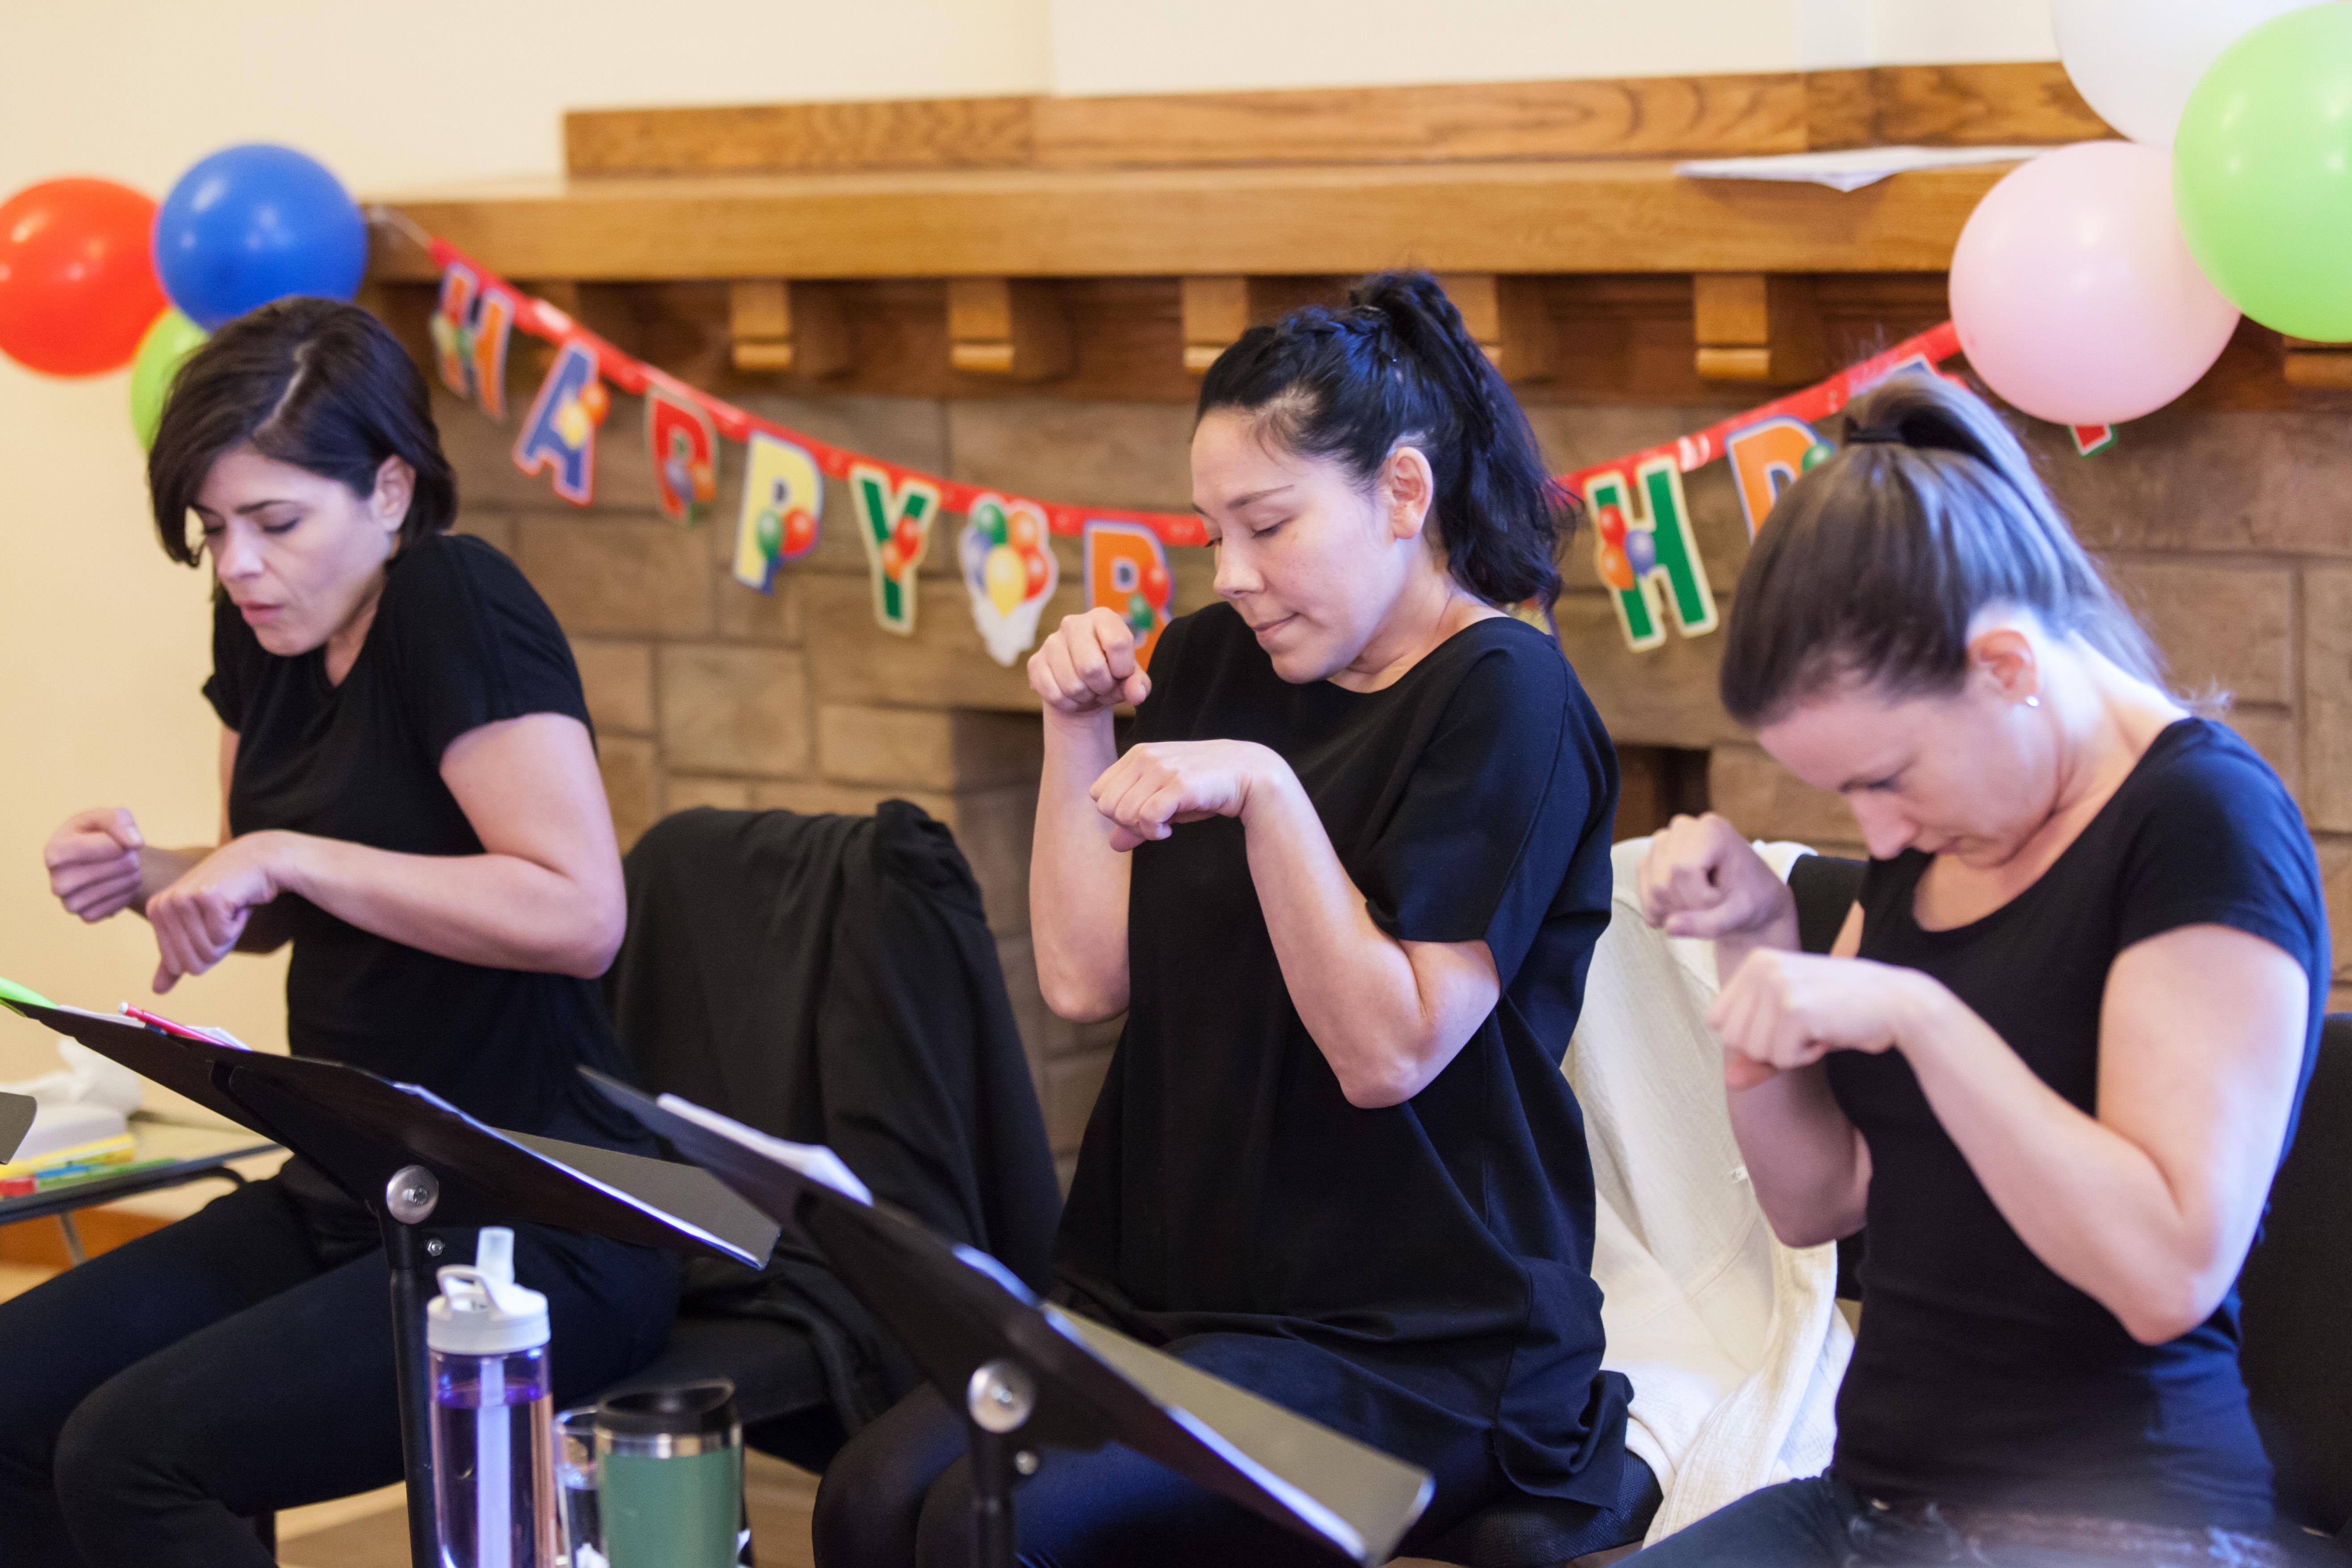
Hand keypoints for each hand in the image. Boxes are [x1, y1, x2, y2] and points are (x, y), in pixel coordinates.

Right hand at [44, 808, 145, 922]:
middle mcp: (57, 881)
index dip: (123, 840)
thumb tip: (135, 843)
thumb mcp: (107, 817)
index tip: (117, 839)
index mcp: (55, 852)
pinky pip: (119, 905)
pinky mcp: (86, 916)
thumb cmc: (98, 834)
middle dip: (130, 858)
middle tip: (125, 855)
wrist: (95, 860)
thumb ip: (120, 821)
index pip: (109, 846)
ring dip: (132, 876)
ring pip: (119, 887)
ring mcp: (69, 903)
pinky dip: (128, 893)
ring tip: (125, 868)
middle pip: (117, 867)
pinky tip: (122, 883)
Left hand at [145, 833, 290, 992]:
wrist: (259, 859)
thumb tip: (157, 991)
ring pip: (210, 951)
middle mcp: (165, 904)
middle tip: (224, 918)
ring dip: (230, 934)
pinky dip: (239, 924)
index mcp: (156, 911)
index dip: (205, 952)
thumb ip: (176, 956)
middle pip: (194, 963)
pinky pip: (224, 936)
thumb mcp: (197, 925)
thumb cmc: (229, 894)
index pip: (178, 965)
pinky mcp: (209, 898)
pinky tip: (238, 902)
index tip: (213, 924)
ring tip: (230, 908)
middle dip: (218, 947)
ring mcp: (185, 899)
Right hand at [1028, 608, 1150, 718]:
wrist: (1083, 687)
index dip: (1122, 669)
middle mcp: (1073, 623)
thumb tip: (1137, 694)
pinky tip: (1072, 695)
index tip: (1120, 674)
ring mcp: (1051, 642)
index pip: (1118, 643)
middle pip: (1092, 667)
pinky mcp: (1035, 662)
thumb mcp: (1131, 678)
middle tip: (1103, 686)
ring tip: (1088, 689)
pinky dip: (1068, 703)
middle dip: (1102, 687)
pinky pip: (1054, 694)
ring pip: (1072, 685)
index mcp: (1102, 617)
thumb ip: (1139, 684)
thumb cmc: (1111, 675)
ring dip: (1085, 697)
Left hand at [1089, 740, 1283, 851]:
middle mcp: (1145, 757)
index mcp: (1136, 754)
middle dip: (1126, 823)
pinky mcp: (1179, 784)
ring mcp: (1162, 769)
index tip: (1141, 815)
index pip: (1098, 793)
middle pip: (1106, 806)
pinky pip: (1146, 817)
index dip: (1115, 812)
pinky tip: (1171, 829)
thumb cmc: (1203, 788)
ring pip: (1123, 813)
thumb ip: (1135, 820)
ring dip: (1143, 830)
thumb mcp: (1164, 800)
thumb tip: (1113, 845)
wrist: (1249, 773)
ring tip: (1165, 825)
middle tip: (1153, 823)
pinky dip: (1155, 832)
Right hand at [1636, 813, 1797, 944]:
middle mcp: (1683, 828)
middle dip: (1687, 908)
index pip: (1684, 870)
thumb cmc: (1752, 900)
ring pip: (1653, 889)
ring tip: (1700, 909)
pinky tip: (1683, 911)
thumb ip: (1709, 924)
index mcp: (1711, 830)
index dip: (1700, 899)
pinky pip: (1644, 892)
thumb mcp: (1740, 914)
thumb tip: (1669, 927)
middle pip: (1664, 881)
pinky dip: (1661, 911)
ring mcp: (1664, 842)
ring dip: (1674, 911)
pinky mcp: (1652, 859)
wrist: (1751, 897)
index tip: (1723, 904)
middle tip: (1713, 910)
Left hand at [1709, 948, 1930, 1089]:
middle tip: (1805, 1027)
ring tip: (1817, 1028)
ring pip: (1754, 1051)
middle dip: (1768, 1046)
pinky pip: (1780, 1060)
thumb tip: (1729, 1081)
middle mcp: (1760, 967)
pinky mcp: (1795, 1009)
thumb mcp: (1791, 1027)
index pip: (1717, 1020)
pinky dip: (1805, 1057)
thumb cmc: (1842, 1013)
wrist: (1897, 1003)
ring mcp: (1776, 985)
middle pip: (1732, 1038)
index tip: (1789, 1021)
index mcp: (1755, 961)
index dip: (1753, 1034)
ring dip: (1788, 1053)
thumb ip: (1756, 1054)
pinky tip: (1828, 1034)